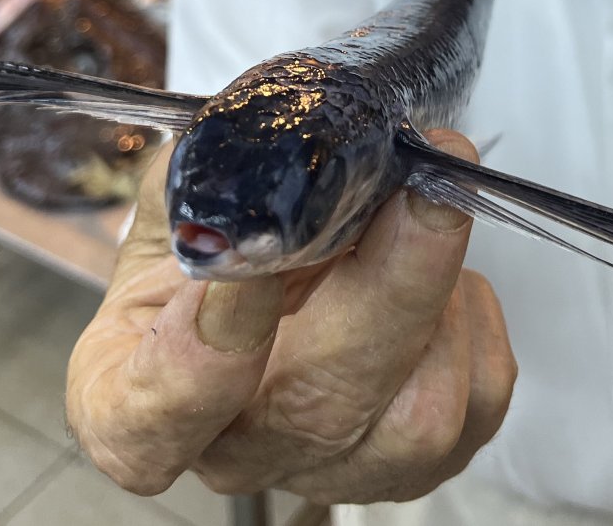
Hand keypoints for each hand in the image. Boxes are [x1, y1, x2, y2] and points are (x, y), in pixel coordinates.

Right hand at [66, 130, 516, 504]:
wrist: (266, 274)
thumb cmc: (212, 249)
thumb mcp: (177, 203)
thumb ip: (206, 181)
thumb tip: (270, 141)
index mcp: (134, 403)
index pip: (156, 414)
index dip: (200, 358)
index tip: (245, 274)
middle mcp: (235, 455)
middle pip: (318, 408)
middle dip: (388, 285)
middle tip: (422, 184)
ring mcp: (332, 469)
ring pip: (418, 414)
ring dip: (440, 292)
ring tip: (417, 220)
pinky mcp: (420, 462)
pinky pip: (478, 394)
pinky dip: (473, 313)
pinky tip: (438, 277)